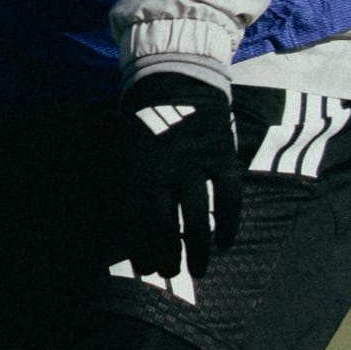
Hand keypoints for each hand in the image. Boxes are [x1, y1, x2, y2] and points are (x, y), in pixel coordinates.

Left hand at [120, 70, 243, 284]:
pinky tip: (225, 243)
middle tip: (169, 273)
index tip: (143, 267)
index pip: (138, 217)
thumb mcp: (122, 143)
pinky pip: (229, 195)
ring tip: (198, 270)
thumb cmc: (144, 115)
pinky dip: (229, 222)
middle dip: (167, 253)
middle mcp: (168, 167)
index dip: (141, 246)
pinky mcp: (223, 155)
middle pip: (167, 221)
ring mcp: (198, 161)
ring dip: (198, 247)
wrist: (178, 76)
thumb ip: (123, 179)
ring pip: (199, 214)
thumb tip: (120, 221)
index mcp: (139, 165)